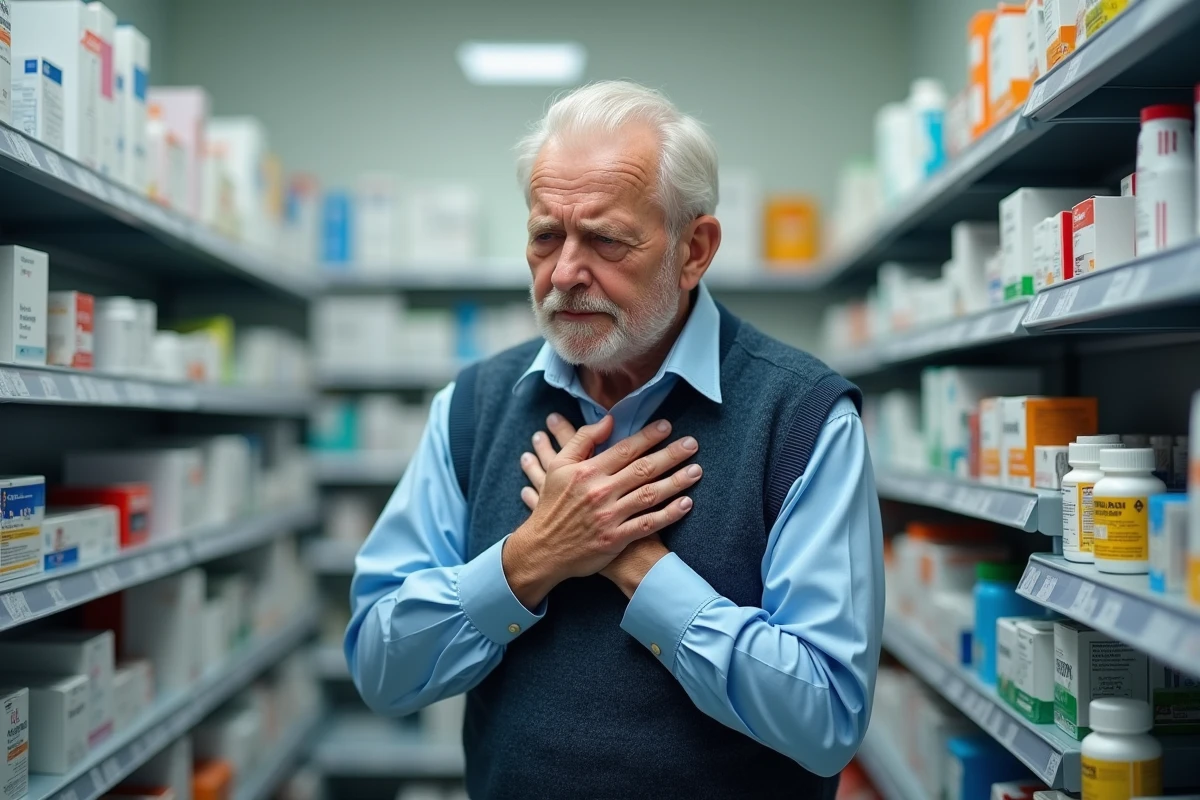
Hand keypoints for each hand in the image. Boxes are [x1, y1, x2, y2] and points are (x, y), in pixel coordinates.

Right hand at [502, 413, 700, 607]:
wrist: (543, 549)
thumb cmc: (553, 505)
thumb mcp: (558, 467)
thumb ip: (582, 441)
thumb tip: (608, 421)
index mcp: (588, 472)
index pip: (625, 449)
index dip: (648, 437)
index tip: (667, 426)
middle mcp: (601, 492)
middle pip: (643, 469)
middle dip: (670, 455)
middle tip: (692, 444)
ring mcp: (610, 516)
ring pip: (650, 495)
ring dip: (676, 482)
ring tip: (696, 470)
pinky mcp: (616, 539)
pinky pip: (647, 524)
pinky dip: (668, 514)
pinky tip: (686, 504)